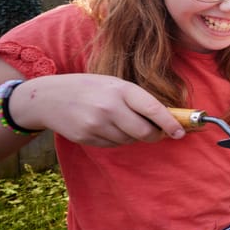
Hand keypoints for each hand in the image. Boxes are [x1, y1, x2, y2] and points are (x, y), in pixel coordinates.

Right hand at [11, 74, 184, 146]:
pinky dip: (116, 139)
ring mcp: (97, 124)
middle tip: (156, 132)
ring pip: (129, 140)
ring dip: (133, 136)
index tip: (180, 132)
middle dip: (154, 135)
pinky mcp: (87, 137)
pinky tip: (105, 127)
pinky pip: (113, 145)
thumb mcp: (115, 85)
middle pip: (144, 132)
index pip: (153, 109)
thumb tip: (167, 120)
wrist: (49, 97)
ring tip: (120, 121)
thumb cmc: (91, 88)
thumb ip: (138, 100)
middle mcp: (110, 107)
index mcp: (121, 89)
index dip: (170, 124)